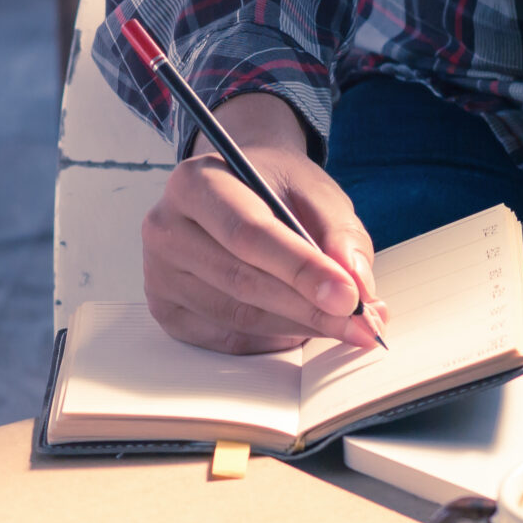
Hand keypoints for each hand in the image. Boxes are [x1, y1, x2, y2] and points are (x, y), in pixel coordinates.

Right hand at [141, 92, 380, 353]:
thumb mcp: (316, 192)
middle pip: (242, 282)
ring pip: (238, 318)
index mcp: (195, 182)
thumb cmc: (275, 188)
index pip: (248, 234)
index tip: (349, 296)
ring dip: (298, 327)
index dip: (301, 270)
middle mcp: (165, 227)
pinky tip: (299, 326)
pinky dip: (273, 340)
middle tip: (364, 323)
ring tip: (342, 322)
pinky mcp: (167, 310)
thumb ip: (341, 235)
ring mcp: (159, 273)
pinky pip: (227, 340)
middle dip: (310, 309)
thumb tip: (356, 286)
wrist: (237, 187)